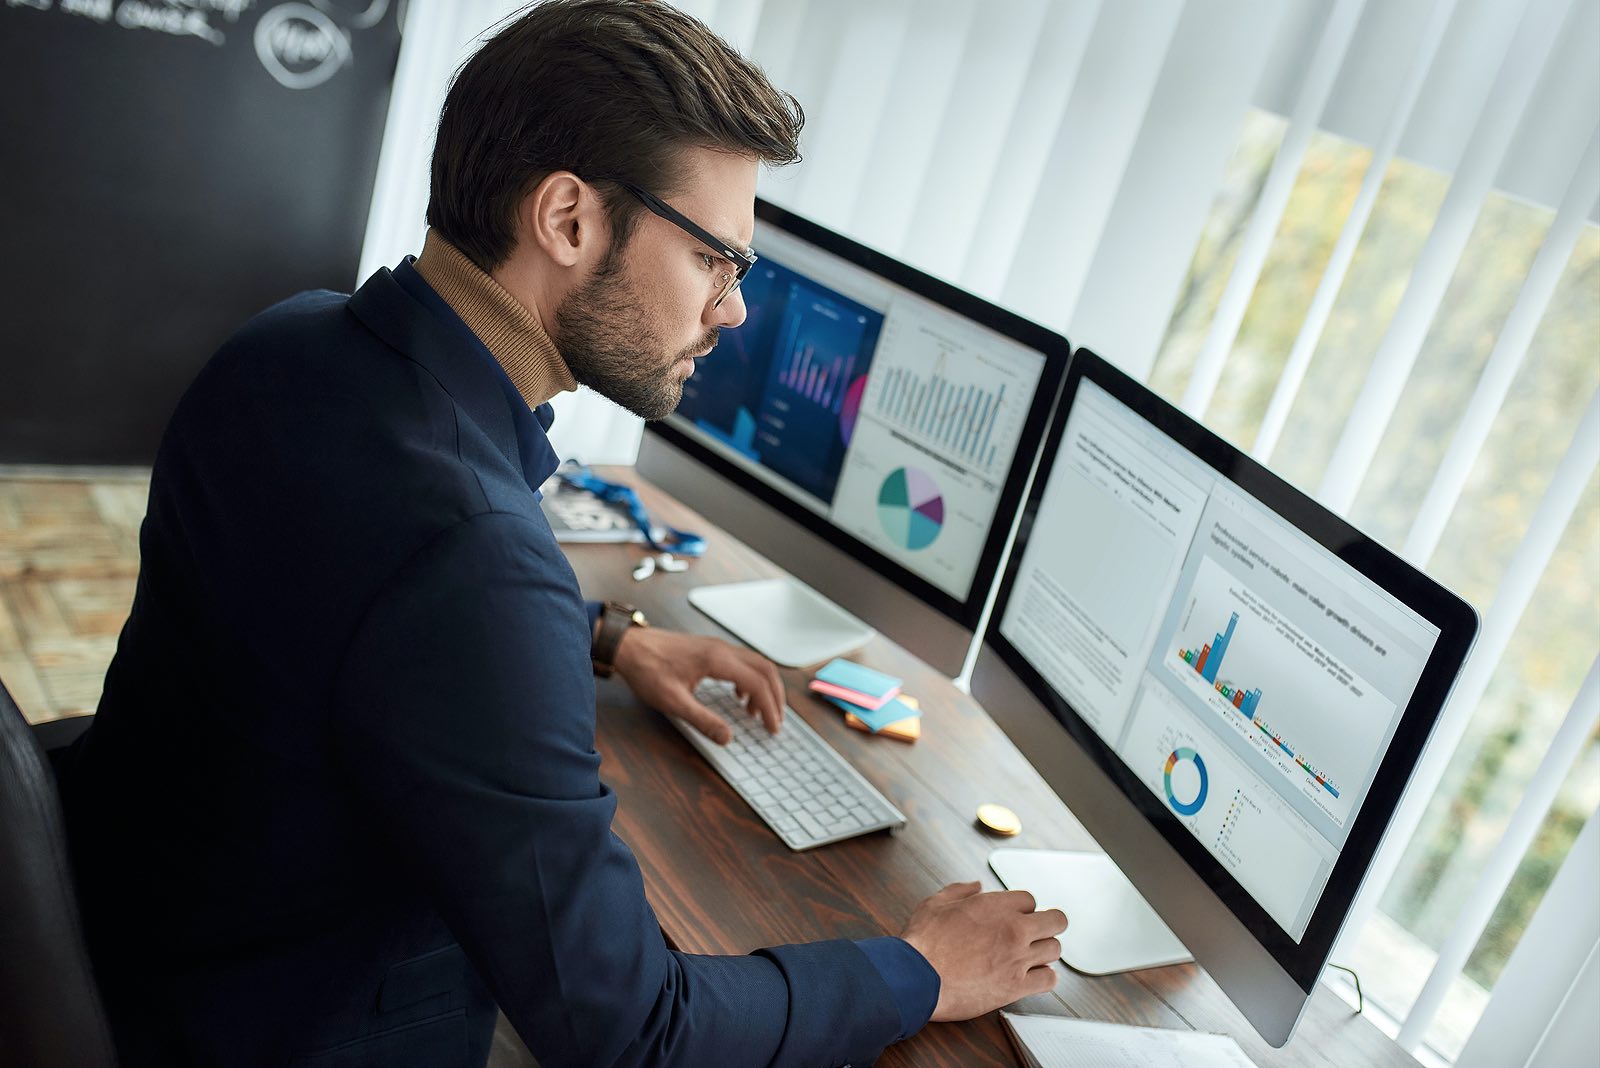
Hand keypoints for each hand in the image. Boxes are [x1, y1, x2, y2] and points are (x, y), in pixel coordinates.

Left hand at [612, 627, 784, 743]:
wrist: (628, 646)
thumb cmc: (647, 669)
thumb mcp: (673, 702)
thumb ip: (702, 720)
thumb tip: (726, 737)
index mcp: (717, 660)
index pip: (757, 683)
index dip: (769, 707)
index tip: (772, 727)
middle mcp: (722, 649)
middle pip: (765, 669)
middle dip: (775, 696)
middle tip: (775, 721)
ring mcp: (717, 646)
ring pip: (756, 663)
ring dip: (764, 687)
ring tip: (757, 713)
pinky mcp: (711, 648)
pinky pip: (743, 661)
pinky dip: (751, 679)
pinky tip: (739, 697)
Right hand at [899, 881, 1065, 1021]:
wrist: (917, 978)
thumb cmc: (923, 942)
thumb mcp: (935, 903)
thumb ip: (960, 890)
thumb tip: (976, 885)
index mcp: (995, 906)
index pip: (1030, 899)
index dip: (1022, 908)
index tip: (1016, 917)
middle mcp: (1013, 930)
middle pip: (1056, 921)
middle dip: (1048, 924)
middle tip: (1038, 932)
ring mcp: (1017, 959)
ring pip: (1055, 949)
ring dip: (1045, 951)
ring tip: (1032, 955)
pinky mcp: (1016, 987)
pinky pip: (1049, 980)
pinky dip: (1044, 978)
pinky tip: (1033, 976)